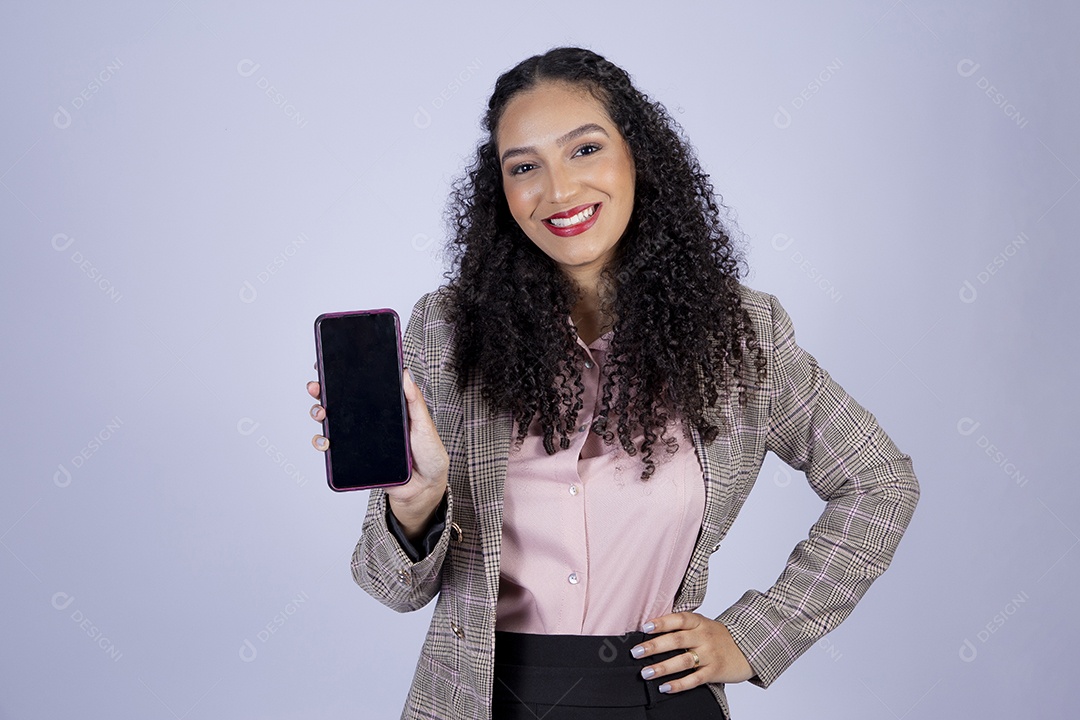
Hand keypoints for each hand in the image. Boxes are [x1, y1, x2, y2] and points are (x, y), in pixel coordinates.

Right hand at [306, 369, 448, 537]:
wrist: (424, 488)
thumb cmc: (429, 455)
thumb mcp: (425, 425)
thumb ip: (415, 402)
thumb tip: (405, 374)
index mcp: (386, 409)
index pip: (362, 388)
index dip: (344, 375)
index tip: (330, 363)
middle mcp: (370, 422)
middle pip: (340, 402)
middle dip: (323, 391)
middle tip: (317, 387)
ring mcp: (360, 440)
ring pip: (331, 422)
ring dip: (319, 413)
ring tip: (321, 413)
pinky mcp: (355, 459)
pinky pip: (334, 450)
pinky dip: (323, 443)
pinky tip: (326, 441)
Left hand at [631, 612, 753, 692]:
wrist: (748, 648)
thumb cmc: (718, 636)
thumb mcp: (703, 624)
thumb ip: (682, 626)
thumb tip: (649, 629)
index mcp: (699, 622)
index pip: (679, 619)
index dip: (662, 622)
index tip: (645, 627)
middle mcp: (704, 637)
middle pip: (677, 640)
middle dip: (654, 646)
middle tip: (636, 652)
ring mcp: (710, 655)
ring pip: (684, 661)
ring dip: (663, 667)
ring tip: (646, 672)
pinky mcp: (714, 672)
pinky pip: (694, 679)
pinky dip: (679, 684)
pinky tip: (664, 687)